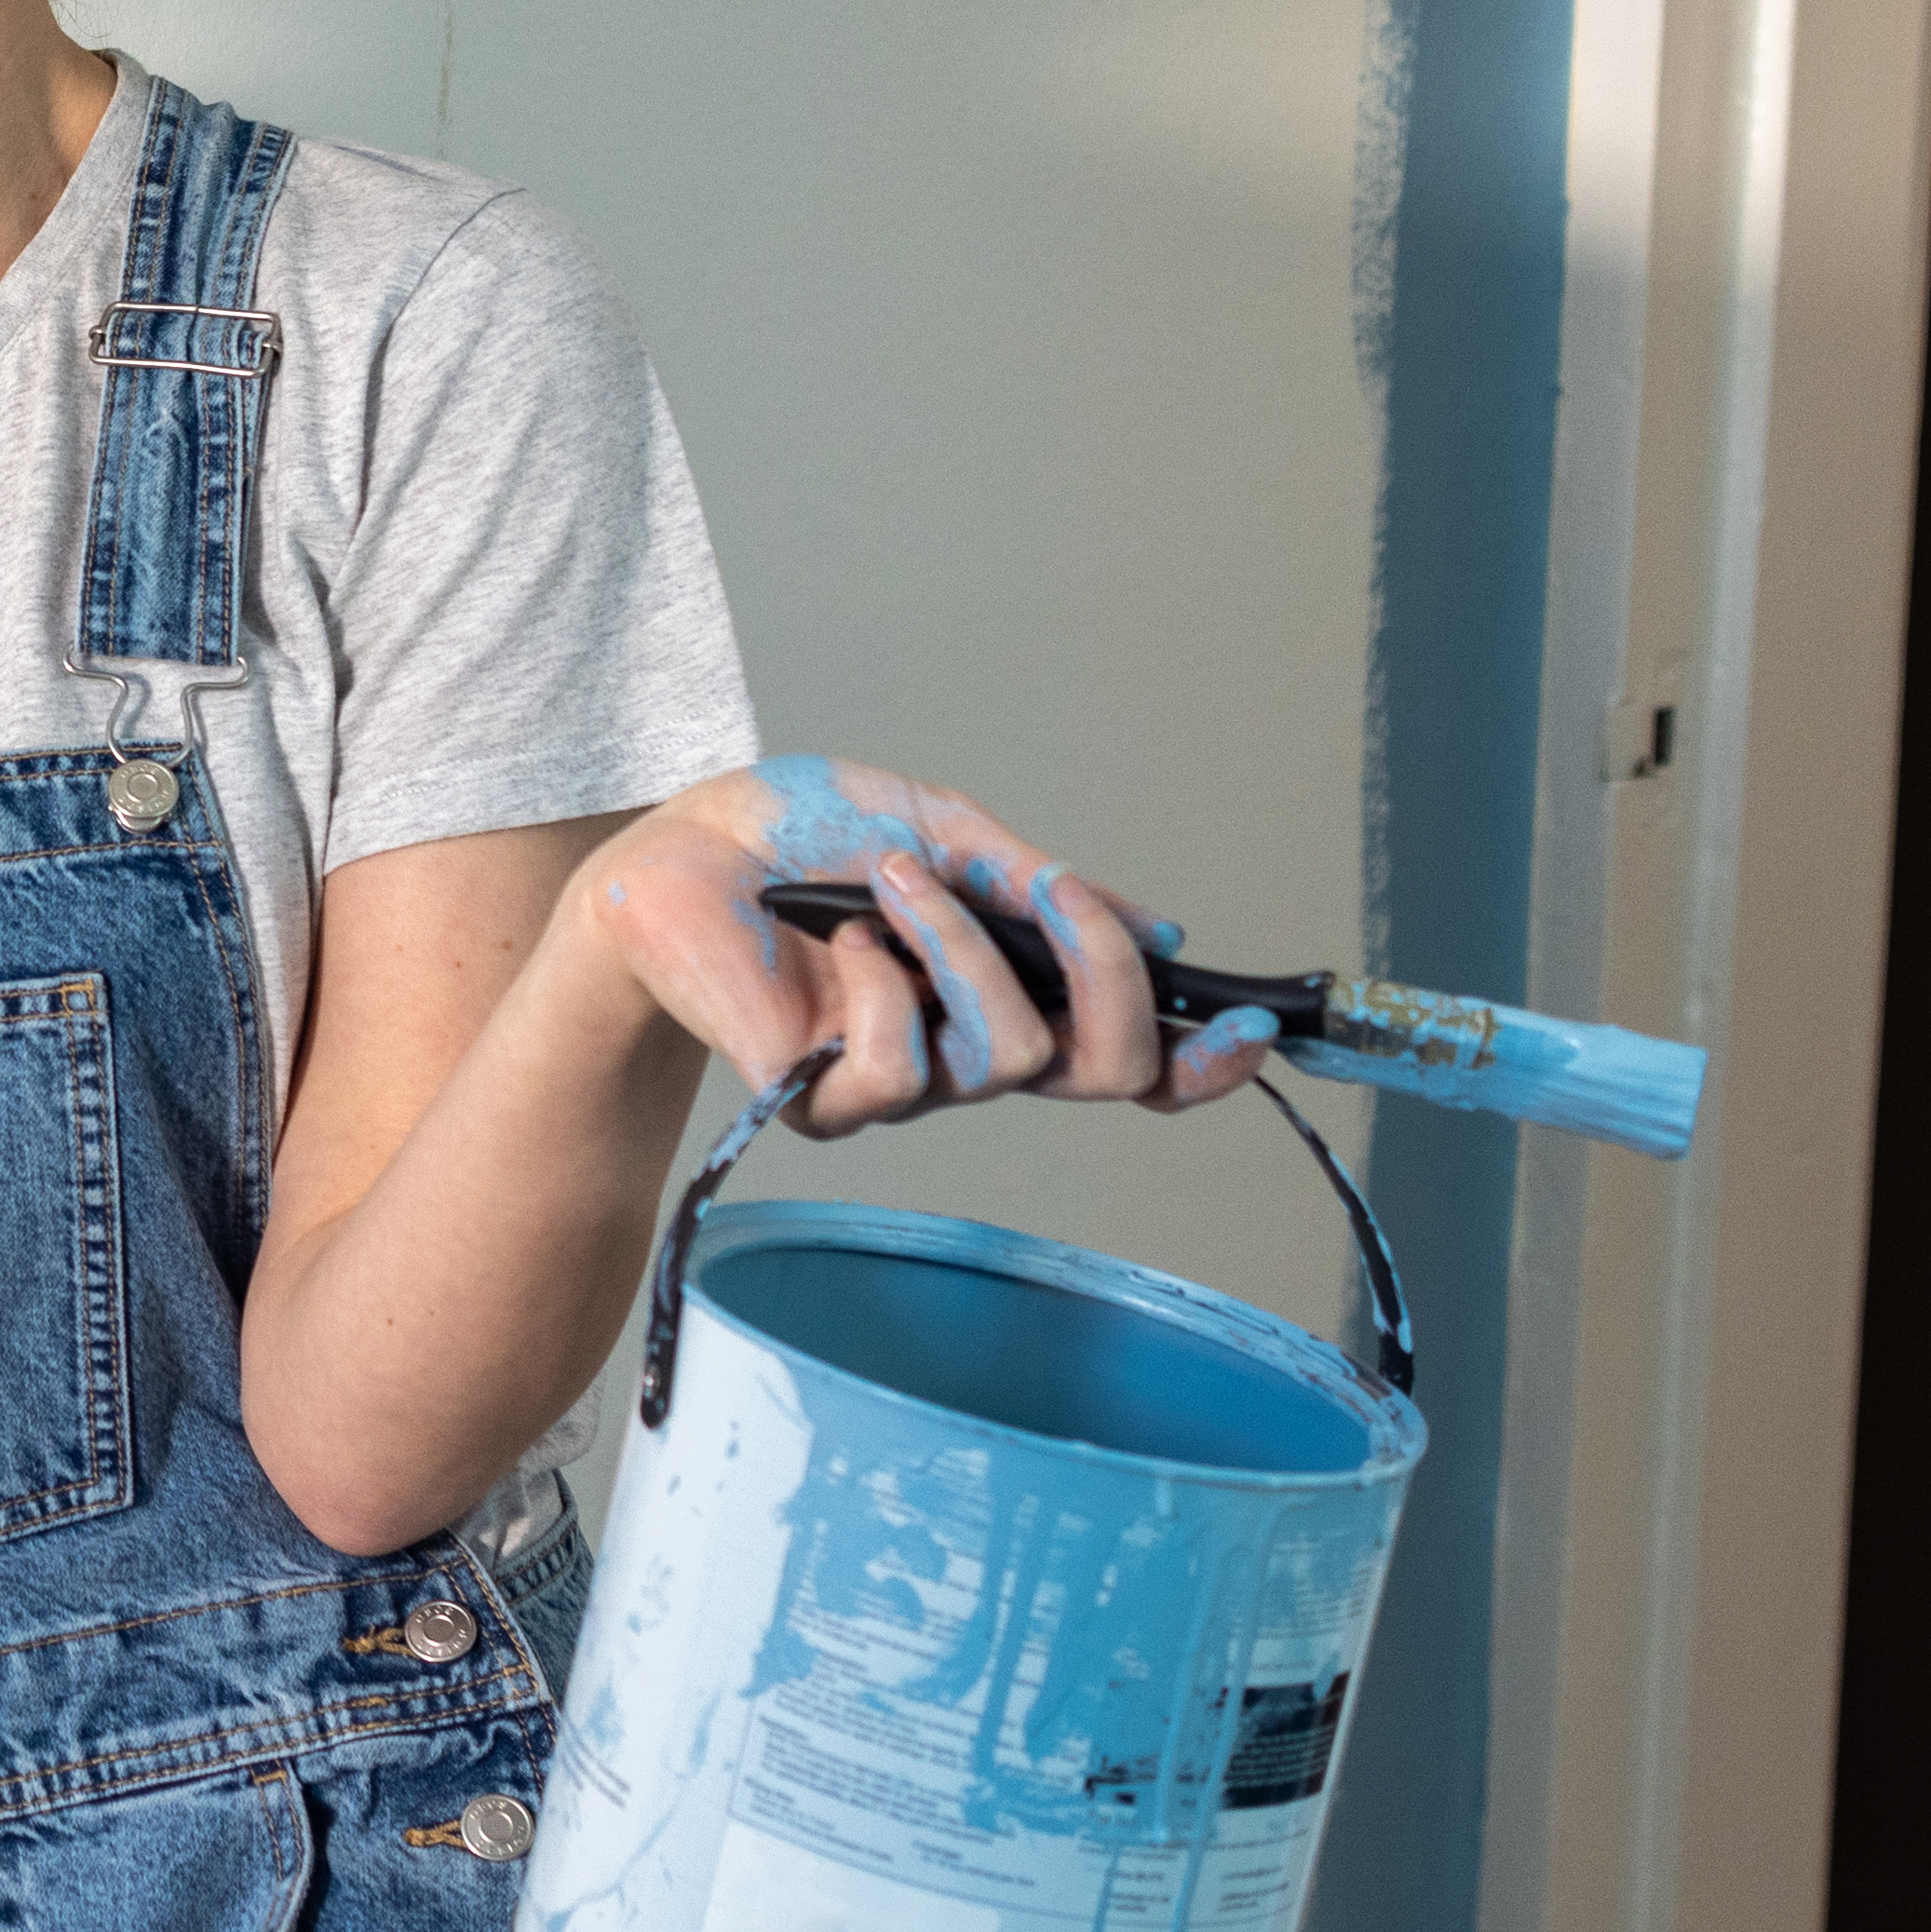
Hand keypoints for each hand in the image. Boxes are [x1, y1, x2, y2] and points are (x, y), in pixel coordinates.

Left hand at [538, 753, 1279, 1142]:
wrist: (678, 852)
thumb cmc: (797, 833)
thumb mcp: (939, 827)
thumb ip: (1038, 883)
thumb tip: (1161, 934)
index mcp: (1007, 987)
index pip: (1128, 1059)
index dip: (1201, 1059)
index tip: (1252, 1025)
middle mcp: (968, 1049)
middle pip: (1105, 1073)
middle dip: (1105, 979)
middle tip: (1057, 896)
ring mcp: (903, 1085)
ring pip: (1010, 1057)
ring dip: (964, 946)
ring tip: (893, 881)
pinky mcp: (826, 1104)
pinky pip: (902, 1066)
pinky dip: (880, 978)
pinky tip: (832, 938)